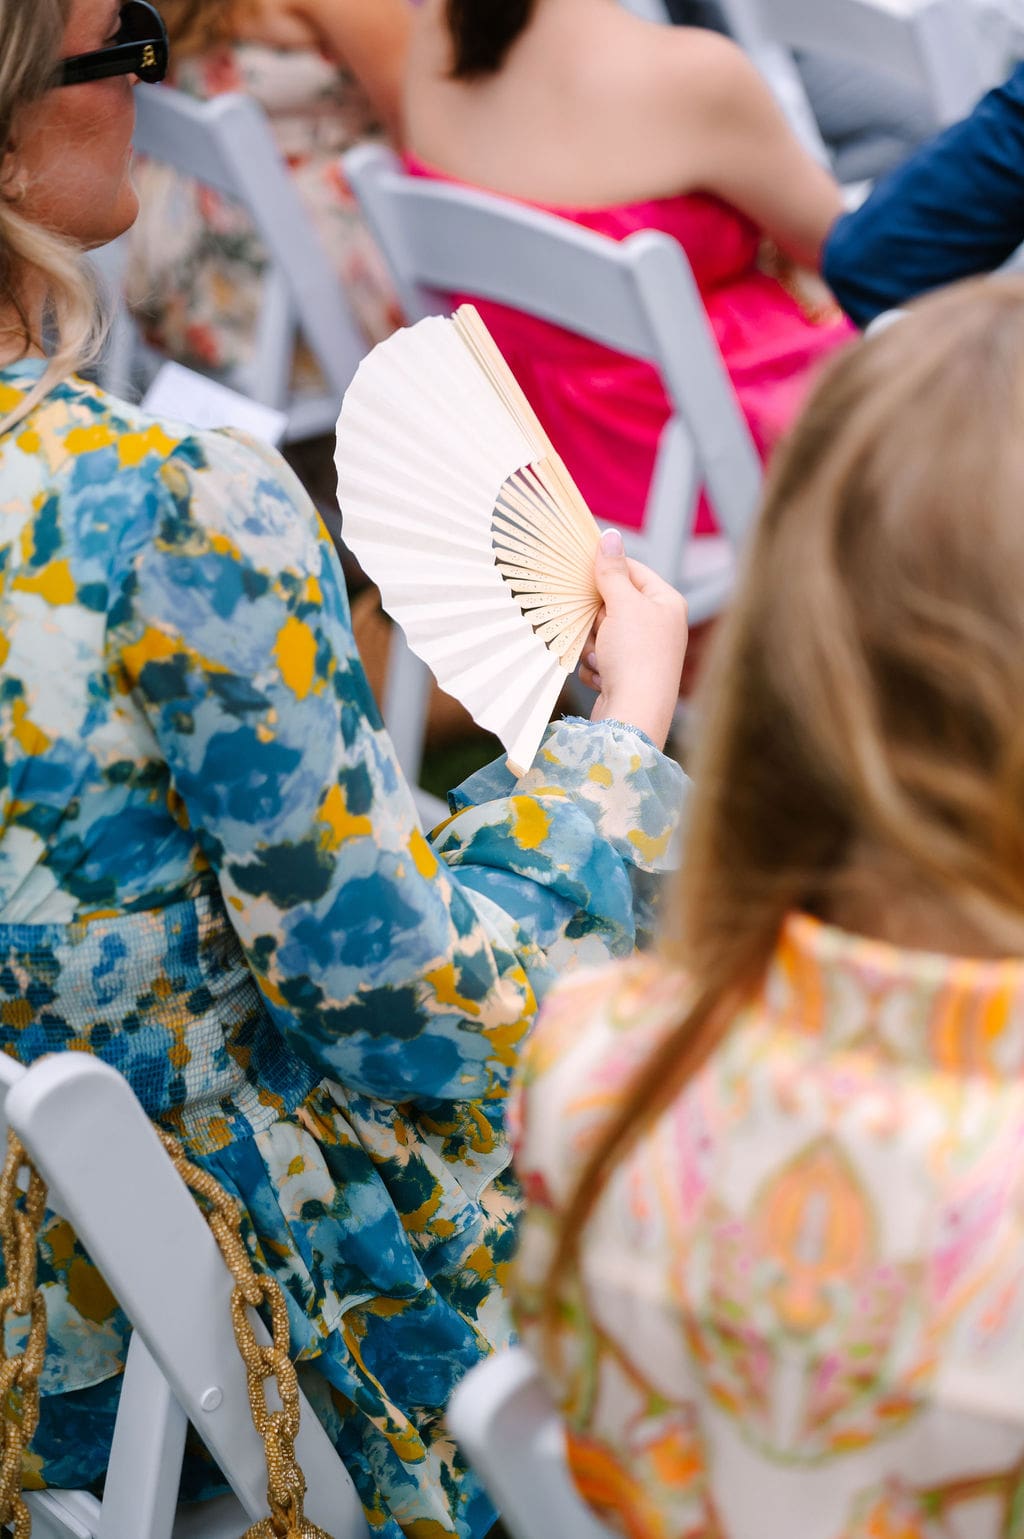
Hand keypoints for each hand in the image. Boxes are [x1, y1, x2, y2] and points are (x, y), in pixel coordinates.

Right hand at [579, 528, 687, 750]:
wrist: (635, 716)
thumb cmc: (637, 656)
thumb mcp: (623, 605)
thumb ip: (612, 571)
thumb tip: (609, 535)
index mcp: (666, 603)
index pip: (632, 571)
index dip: (605, 571)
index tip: (579, 572)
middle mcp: (659, 626)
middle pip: (611, 603)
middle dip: (596, 618)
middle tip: (596, 627)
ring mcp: (642, 653)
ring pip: (600, 632)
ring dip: (593, 645)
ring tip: (603, 659)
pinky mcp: (626, 676)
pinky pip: (599, 658)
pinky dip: (595, 666)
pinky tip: (604, 677)